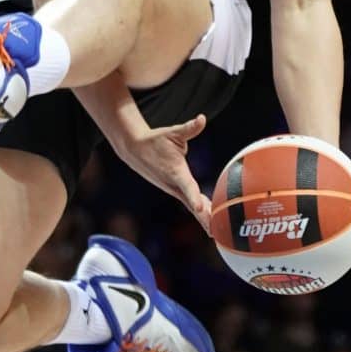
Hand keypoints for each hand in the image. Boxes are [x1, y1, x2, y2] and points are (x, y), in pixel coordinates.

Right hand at [114, 113, 210, 232]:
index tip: (201, 209)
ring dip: (203, 219)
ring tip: (216, 232)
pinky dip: (199, 211)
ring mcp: (173, 189)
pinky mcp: (174, 189)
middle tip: (215, 232)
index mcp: (175, 171)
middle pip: (192, 204)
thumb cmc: (155, 140)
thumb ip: (189, 128)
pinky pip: (190, 202)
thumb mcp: (173, 132)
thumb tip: (202, 118)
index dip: (194, 198)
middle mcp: (174, 184)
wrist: (134, 149)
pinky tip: (210, 220)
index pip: (187, 186)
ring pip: (191, 206)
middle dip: (203, 218)